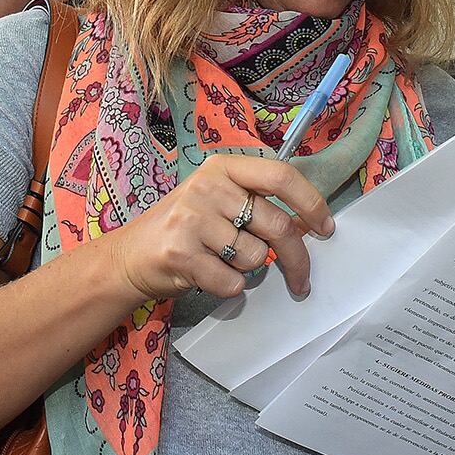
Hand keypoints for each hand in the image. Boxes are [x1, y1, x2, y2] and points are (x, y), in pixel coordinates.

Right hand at [106, 154, 333, 301]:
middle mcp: (207, 187)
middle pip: (277, 225)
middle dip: (297, 259)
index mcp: (222, 167)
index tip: (325, 228)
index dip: (311, 203)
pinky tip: (206, 274)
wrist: (129, 256)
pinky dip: (228, 287)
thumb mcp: (217, 200)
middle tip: (301, 279)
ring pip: (255, 257)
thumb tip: (307, 225)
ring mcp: (191, 219)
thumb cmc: (183, 228)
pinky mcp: (180, 254)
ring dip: (248, 270)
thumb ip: (257, 204)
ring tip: (220, 261)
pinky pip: (233, 282)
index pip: (281, 176)